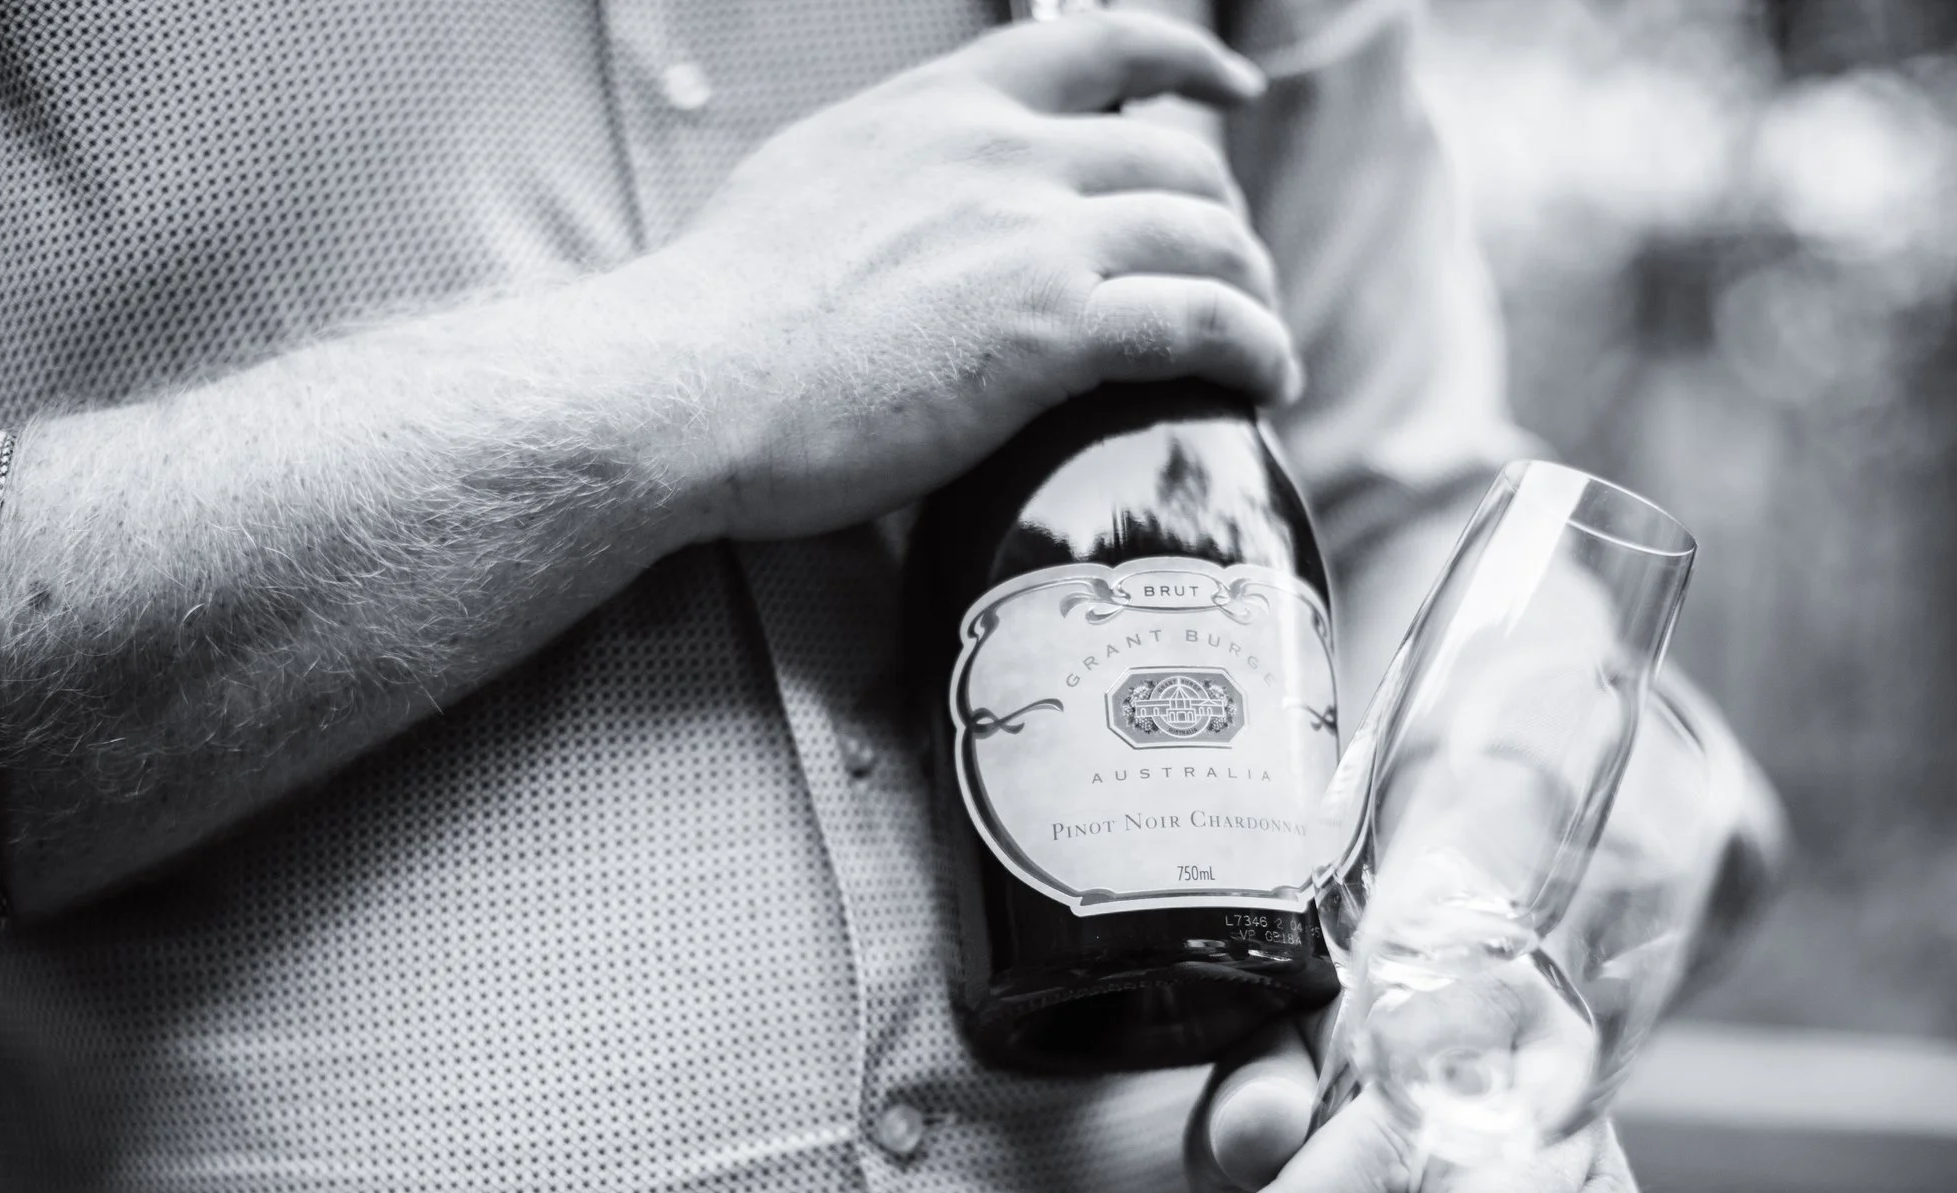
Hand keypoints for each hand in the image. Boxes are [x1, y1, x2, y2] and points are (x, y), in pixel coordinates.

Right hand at [625, 10, 1299, 541]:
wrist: (689, 381)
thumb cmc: (722, 314)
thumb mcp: (807, 180)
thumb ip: (888, 170)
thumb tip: (904, 197)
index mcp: (943, 108)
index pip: (1099, 46)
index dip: (1186, 63)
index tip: (1231, 91)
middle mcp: (1003, 153)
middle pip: (1176, 164)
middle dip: (1222, 226)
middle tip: (1230, 284)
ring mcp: (1034, 236)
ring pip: (1207, 240)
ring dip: (1252, 293)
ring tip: (1262, 345)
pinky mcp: (1053, 332)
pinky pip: (1203, 324)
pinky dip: (1254, 347)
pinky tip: (1267, 379)